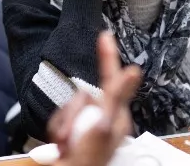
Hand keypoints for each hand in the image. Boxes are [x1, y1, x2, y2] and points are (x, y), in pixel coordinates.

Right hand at [49, 32, 141, 165]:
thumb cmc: (89, 160)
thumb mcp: (104, 125)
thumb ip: (116, 95)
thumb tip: (133, 71)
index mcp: (116, 115)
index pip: (112, 78)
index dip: (108, 56)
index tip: (105, 35)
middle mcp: (104, 118)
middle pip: (82, 96)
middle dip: (71, 114)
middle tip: (70, 137)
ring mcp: (88, 126)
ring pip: (69, 108)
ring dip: (62, 126)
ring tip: (66, 145)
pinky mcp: (74, 133)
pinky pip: (59, 120)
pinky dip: (56, 132)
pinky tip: (62, 146)